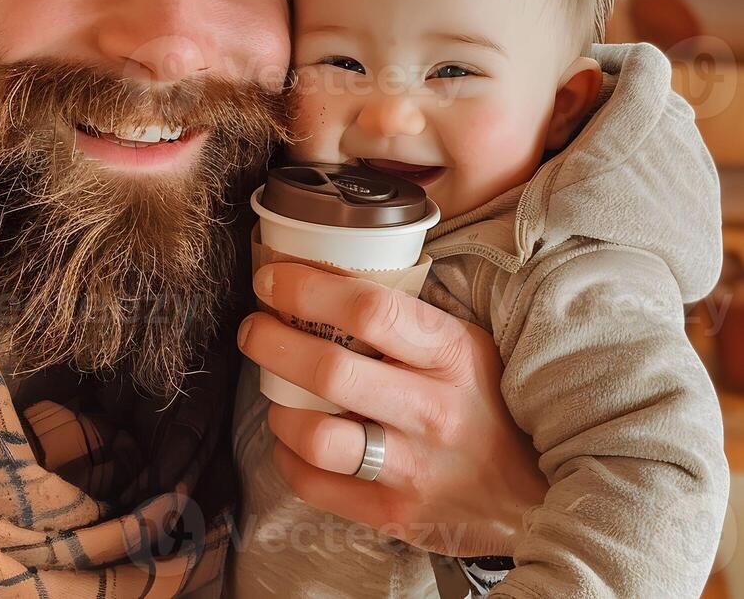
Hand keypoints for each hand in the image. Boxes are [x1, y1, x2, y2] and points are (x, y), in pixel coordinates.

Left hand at [236, 261, 546, 556]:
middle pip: (329, 370)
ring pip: (316, 436)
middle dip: (271, 341)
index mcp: (453, 353)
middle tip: (254, 328)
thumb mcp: (469, 343)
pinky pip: (315, 485)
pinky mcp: (394, 516)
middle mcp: (433, 411)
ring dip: (277, 405)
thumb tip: (327, 274)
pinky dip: (288, 455)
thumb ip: (409, 316)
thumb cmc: (490, 402)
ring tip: (276, 388)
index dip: (307, 289)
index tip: (273, 280)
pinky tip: (294, 435)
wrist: (536, 495)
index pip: (369, 310)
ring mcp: (413, 470)